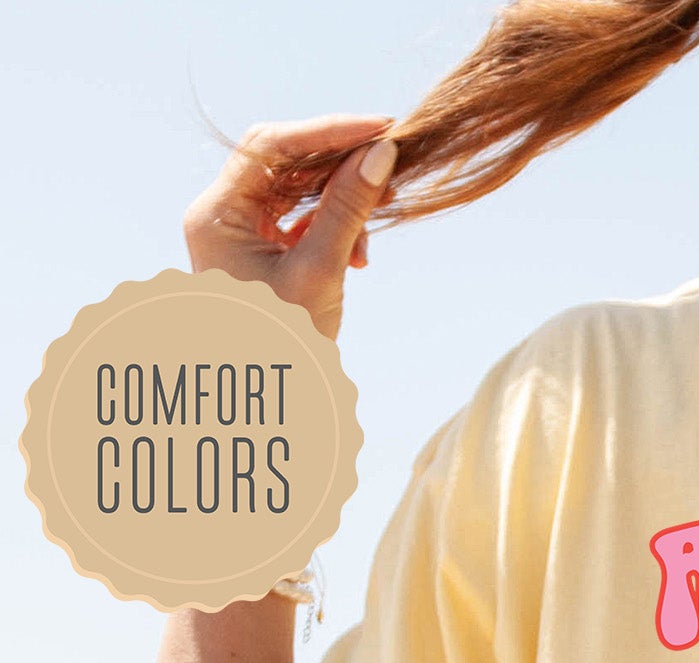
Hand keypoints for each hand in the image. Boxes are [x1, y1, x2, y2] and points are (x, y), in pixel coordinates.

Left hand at [182, 114, 397, 339]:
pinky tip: (358, 253)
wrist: (270, 403)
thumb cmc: (285, 347)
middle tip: (388, 163)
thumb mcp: (320, 273)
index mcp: (216, 214)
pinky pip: (300, 218)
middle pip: (284, 161)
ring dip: (342, 200)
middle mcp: (221, 214)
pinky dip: (334, 225)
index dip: (328, 131)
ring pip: (296, 189)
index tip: (380, 129)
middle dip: (338, 163)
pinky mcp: (262, 251)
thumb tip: (381, 155)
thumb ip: (348, 211)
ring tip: (374, 226)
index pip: (271, 146)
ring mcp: (240, 232)